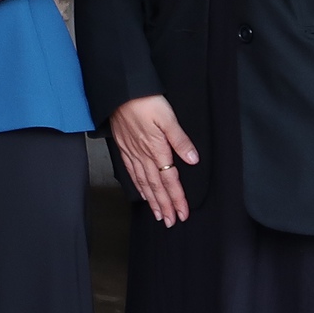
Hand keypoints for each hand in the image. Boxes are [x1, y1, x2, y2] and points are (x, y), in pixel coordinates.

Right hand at [109, 95, 198, 226]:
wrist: (120, 91)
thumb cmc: (145, 101)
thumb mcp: (168, 117)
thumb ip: (180, 139)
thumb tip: (192, 159)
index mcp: (156, 149)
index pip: (169, 180)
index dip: (177, 198)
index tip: (183, 213)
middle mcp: (143, 155)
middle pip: (156, 186)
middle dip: (165, 205)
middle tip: (171, 221)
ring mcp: (132, 153)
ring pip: (143, 182)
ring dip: (152, 200)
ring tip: (158, 215)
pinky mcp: (124, 148)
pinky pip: (132, 173)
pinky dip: (138, 186)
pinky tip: (142, 193)